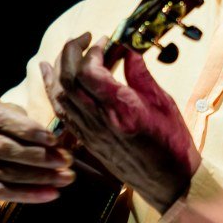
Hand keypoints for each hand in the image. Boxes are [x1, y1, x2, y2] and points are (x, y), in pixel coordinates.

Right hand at [0, 96, 74, 209]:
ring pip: (6, 173)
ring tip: (64, 178)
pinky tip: (49, 194)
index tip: (54, 140)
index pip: (5, 120)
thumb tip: (59, 143)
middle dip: (39, 157)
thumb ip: (27, 123)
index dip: (30, 131)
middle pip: (5, 149)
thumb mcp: (7, 114)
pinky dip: (28, 195)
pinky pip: (2, 192)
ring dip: (39, 178)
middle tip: (66, 161)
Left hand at [40, 33, 201, 213]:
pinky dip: (53, 89)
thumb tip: (127, 48)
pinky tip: (50, 75)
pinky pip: (61, 112)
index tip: (105, 40)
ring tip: (69, 50)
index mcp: (122, 110)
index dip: (92, 51)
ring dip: (59, 68)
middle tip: (87, 38)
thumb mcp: (163, 102)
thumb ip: (141, 74)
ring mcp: (90, 132)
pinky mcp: (86, 141)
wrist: (168, 184)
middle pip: (69, 80)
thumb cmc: (172, 142)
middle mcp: (100, 121)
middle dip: (72, 52)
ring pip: (59, 95)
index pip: (89, 72)